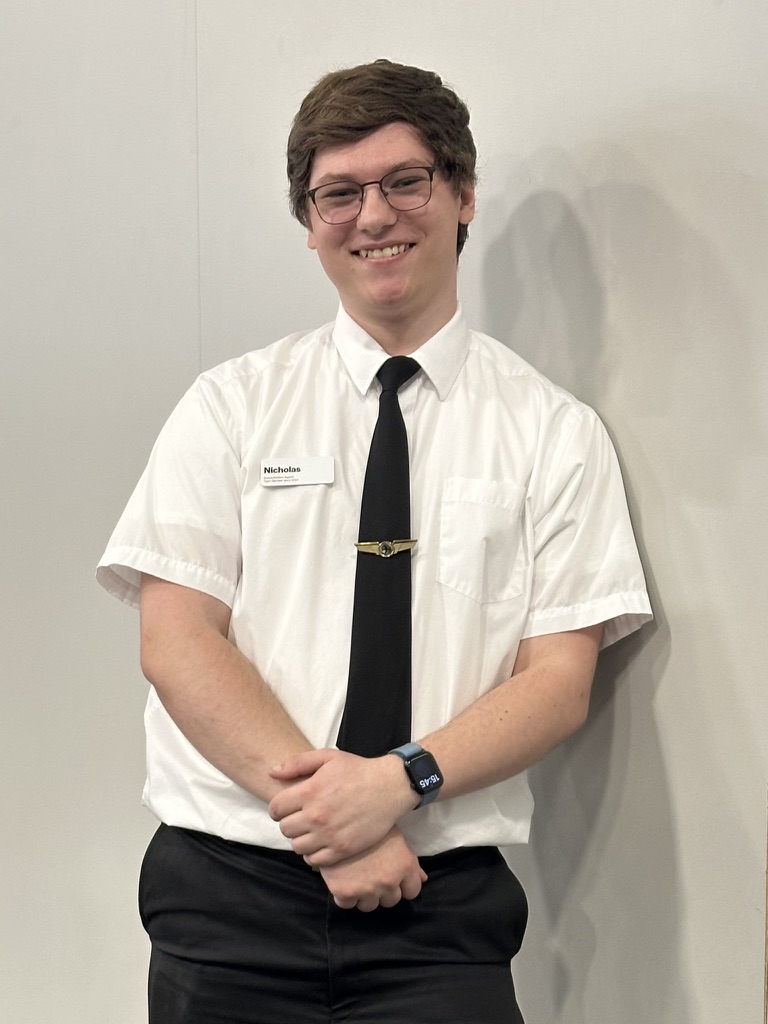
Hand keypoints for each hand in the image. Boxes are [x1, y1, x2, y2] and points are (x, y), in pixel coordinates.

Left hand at [268, 748, 417, 865]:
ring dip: (300, 839)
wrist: (389, 787)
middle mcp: (316, 815)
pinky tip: (321, 842)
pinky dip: (313, 854)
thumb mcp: (327, 757)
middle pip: (285, 829)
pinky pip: (314, 861)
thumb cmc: (357, 770)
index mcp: (309, 792)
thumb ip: (297, 763)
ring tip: (311, 830)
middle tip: (301, 817)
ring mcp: (329, 835)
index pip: (275, 809)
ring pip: (297, 847)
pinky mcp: (342, 849)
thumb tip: (272, 771)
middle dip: (289, 822)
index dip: (278, 808)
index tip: (287, 807)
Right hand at [320, 827, 426, 911]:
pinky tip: (342, 878)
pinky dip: (344, 895)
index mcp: (405, 866)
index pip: (413, 891)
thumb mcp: (394, 836)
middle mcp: (389, 882)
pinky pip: (347, 905)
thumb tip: (422, 879)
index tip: (392, 876)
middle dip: (383, 890)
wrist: (336, 821)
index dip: (403, 885)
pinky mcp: (344, 893)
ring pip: (369, 906)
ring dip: (364, 895)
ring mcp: (367, 890)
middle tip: (372, 874)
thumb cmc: (369, 824)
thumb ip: (409, 858)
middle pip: (391, 901)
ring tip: (356, 875)